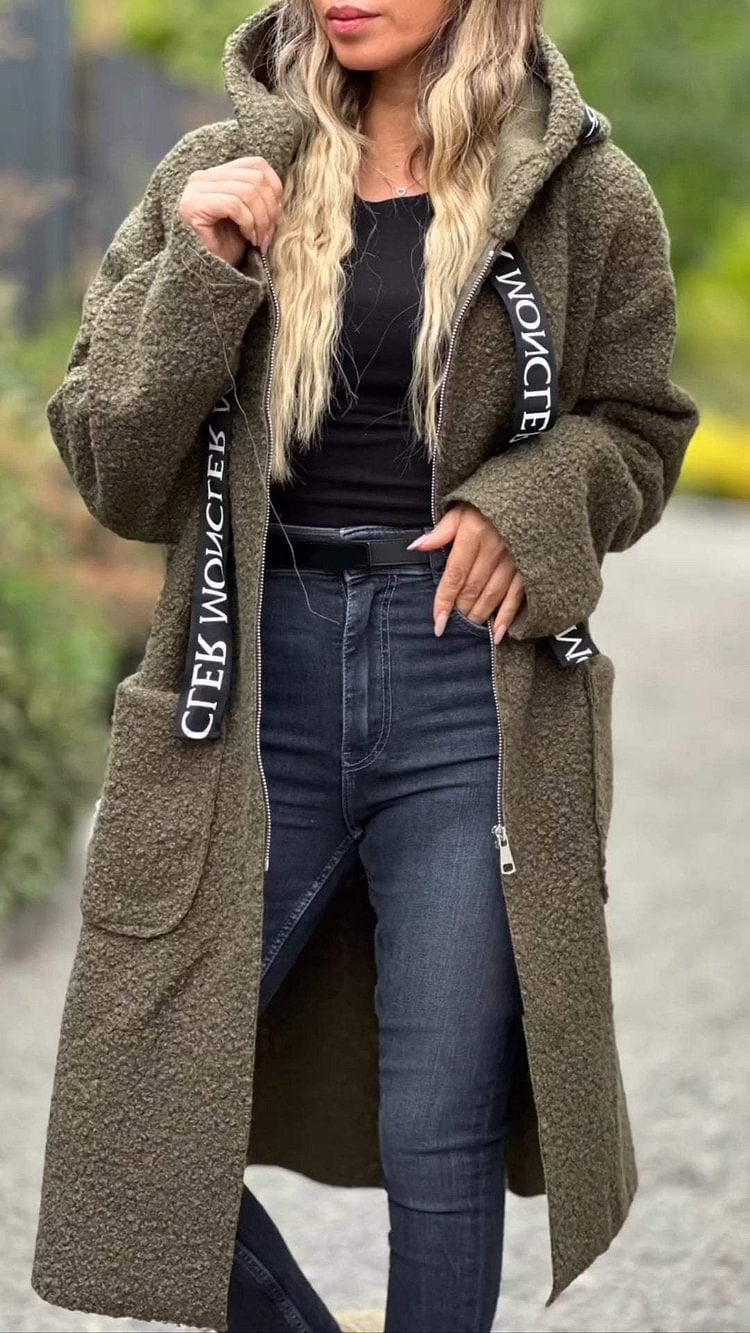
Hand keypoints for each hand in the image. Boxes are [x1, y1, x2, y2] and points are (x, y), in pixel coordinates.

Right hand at [178, 156, 283, 267]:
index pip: (256, 164)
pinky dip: (248, 223)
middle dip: (270, 209)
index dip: (274, 188)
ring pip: (247, 191)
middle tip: (269, 234)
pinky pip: (234, 205)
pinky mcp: (193, 206)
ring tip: (259, 239)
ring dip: (261, 220)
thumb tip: (281, 192)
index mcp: (216, 175)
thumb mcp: (249, 217)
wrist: (206, 276)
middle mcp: (202, 177)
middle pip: (255, 178)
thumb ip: (259, 197)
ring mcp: (196, 190)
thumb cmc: (227, 249)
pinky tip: (248, 239)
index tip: (276, 217)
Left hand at [408, 502, 524, 643]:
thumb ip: (440, 532)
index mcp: (474, 534)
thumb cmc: (487, 505)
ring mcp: (514, 560)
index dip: (444, 601)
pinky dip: (506, 617)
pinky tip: (497, 633)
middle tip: (453, 626)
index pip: (454, 575)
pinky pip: (517, 597)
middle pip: (472, 589)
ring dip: (479, 615)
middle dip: (461, 610)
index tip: (438, 622)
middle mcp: (494, 549)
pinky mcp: (529, 568)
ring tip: (469, 628)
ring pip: (492, 596)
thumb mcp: (461, 510)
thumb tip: (416, 546)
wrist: (526, 494)